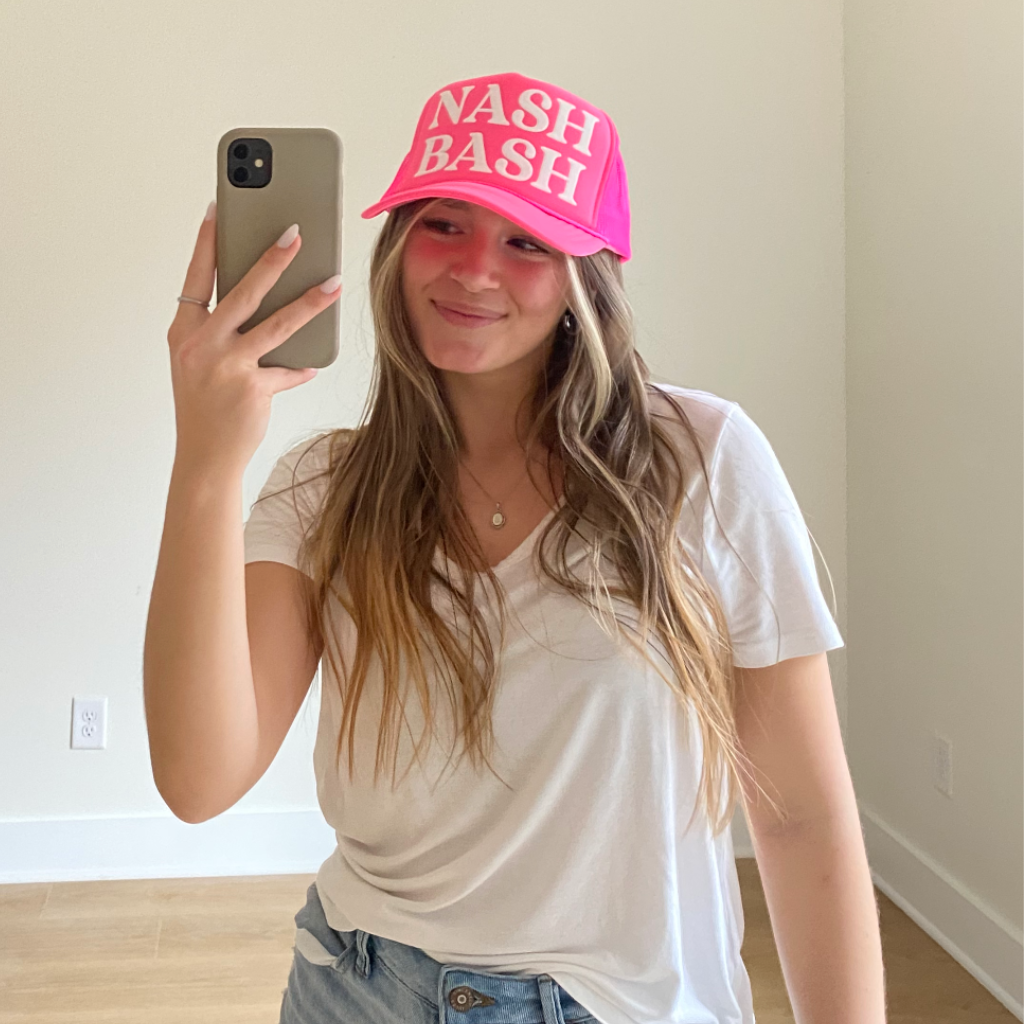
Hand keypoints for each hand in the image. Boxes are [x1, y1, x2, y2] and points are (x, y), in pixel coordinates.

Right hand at [166, 207, 341, 475]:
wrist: (205, 457)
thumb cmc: (204, 407)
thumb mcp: (198, 363)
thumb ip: (220, 332)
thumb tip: (262, 302)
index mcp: (184, 332)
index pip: (197, 277)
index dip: (207, 242)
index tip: (218, 208)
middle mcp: (202, 344)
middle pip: (243, 291)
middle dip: (272, 259)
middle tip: (295, 234)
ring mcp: (228, 366)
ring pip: (276, 324)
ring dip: (309, 302)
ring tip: (332, 282)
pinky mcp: (253, 388)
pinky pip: (288, 370)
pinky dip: (301, 368)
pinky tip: (312, 363)